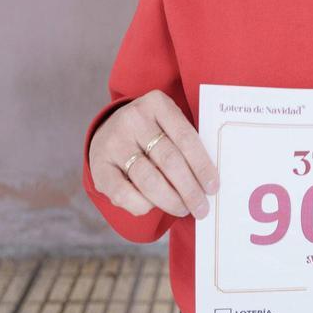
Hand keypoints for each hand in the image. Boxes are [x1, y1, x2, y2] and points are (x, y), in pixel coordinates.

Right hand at [88, 90, 218, 218]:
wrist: (109, 131)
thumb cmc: (151, 132)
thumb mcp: (168, 124)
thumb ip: (186, 144)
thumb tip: (208, 182)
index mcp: (157, 104)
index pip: (186, 138)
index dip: (202, 166)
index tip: (214, 187)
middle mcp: (133, 119)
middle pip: (169, 161)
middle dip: (189, 190)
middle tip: (202, 208)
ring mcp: (114, 142)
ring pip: (149, 180)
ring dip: (171, 200)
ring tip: (183, 209)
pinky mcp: (99, 166)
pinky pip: (124, 193)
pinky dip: (144, 205)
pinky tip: (155, 207)